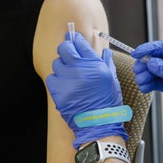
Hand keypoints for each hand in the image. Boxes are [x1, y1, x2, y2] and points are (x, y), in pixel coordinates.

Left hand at [46, 32, 127, 148]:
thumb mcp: (112, 80)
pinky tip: (64, 84)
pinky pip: (51, 78)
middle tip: (69, 52)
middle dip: (66, 48)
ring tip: (69, 74)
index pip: (80, 43)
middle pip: (65, 49)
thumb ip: (106, 62)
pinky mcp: (57, 92)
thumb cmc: (108, 103)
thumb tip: (104, 51)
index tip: (73, 38)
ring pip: (57, 63)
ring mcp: (67, 81)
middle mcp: (80, 71)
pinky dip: (56, 79)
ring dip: (62, 66)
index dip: (75, 39)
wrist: (98, 124)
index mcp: (95, 66)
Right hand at [131, 40, 162, 153]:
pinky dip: (148, 84)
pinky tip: (144, 88)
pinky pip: (155, 82)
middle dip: (146, 63)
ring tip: (141, 81)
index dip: (151, 48)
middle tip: (138, 70)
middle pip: (158, 58)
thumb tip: (151, 62)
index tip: (137, 53)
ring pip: (154, 70)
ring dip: (145, 75)